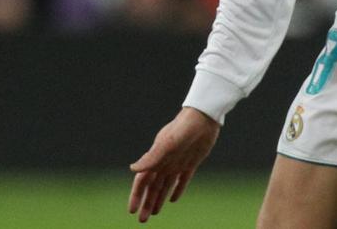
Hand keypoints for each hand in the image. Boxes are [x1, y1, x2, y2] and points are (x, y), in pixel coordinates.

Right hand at [128, 107, 220, 222]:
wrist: (204, 118)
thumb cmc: (184, 128)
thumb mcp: (167, 143)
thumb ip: (152, 157)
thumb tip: (133, 169)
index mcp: (156, 158)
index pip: (142, 181)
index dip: (136, 196)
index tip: (132, 211)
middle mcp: (164, 162)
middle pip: (152, 187)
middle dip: (146, 203)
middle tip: (142, 220)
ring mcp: (177, 163)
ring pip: (165, 186)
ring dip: (158, 199)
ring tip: (154, 213)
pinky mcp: (191, 163)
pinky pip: (182, 180)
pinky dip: (177, 190)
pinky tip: (173, 200)